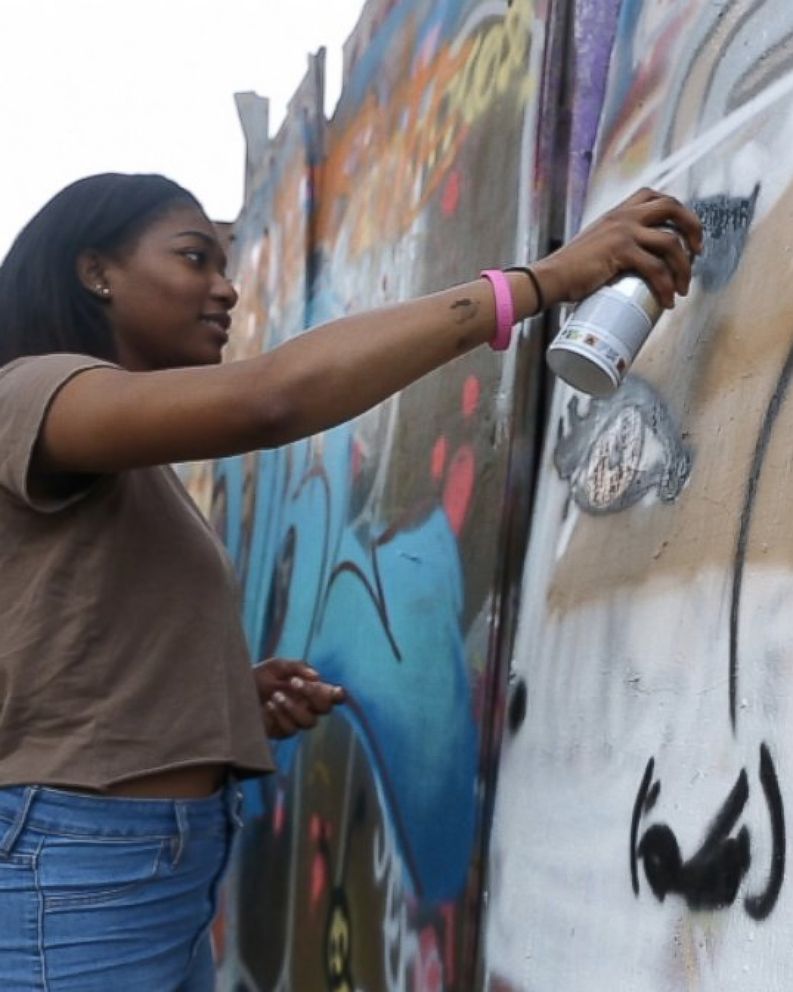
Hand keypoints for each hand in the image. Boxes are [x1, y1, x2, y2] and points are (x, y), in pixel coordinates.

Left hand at [252, 658, 345, 738]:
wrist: (235, 691)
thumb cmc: (260, 676)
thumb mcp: (278, 665)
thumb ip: (298, 667)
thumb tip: (316, 677)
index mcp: (310, 690)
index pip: (332, 696)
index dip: (339, 695)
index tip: (337, 690)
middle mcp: (307, 707)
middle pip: (325, 709)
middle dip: (312, 695)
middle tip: (294, 682)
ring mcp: (296, 721)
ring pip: (309, 722)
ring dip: (293, 707)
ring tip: (275, 695)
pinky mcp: (282, 732)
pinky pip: (290, 729)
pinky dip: (280, 716)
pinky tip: (269, 705)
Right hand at [534, 187, 703, 308]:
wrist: (550, 278)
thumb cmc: (569, 270)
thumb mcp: (595, 246)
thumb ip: (614, 246)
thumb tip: (635, 266)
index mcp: (617, 212)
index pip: (655, 196)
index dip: (678, 210)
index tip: (686, 234)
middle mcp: (623, 216)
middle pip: (672, 207)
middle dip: (693, 228)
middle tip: (697, 253)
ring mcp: (623, 232)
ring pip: (670, 242)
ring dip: (683, 267)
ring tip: (682, 288)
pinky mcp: (620, 252)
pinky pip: (656, 268)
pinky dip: (666, 286)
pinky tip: (667, 299)